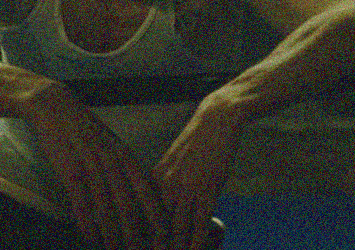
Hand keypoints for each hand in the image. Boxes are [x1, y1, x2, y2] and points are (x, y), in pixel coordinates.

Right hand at [25, 82, 169, 249]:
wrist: (56, 107)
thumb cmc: (84, 127)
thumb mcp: (111, 142)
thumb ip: (124, 166)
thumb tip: (139, 189)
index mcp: (124, 155)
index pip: (147, 191)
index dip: (156, 215)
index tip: (164, 235)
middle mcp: (112, 163)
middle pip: (129, 206)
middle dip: (137, 234)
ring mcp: (91, 167)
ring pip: (106, 209)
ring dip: (112, 235)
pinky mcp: (70, 171)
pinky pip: (82, 204)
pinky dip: (87, 225)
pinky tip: (91, 240)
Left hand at [154, 93, 245, 249]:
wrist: (216, 119)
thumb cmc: (197, 141)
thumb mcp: (174, 161)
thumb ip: (166, 184)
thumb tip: (164, 206)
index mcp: (154, 178)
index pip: (142, 214)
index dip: (141, 235)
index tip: (138, 247)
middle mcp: (166, 184)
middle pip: (157, 225)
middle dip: (156, 246)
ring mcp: (186, 187)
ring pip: (178, 227)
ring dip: (177, 247)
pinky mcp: (207, 188)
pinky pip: (200, 221)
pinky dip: (197, 241)